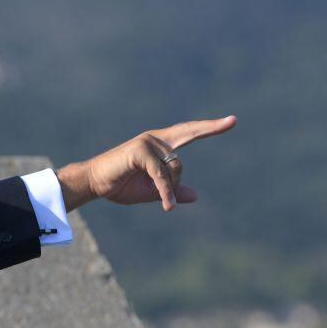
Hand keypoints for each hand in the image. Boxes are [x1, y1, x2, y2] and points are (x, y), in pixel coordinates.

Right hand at [56, 116, 236, 211]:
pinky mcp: (140, 151)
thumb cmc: (120, 185)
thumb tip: (195, 196)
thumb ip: (172, 190)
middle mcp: (156, 139)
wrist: (93, 183)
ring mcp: (148, 142)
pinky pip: (162, 175)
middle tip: (233, 121)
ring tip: (160, 199)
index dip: (209, 128)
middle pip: (189, 134)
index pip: (188, 133)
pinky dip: (166, 192)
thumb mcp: (152, 191)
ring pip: (176, 167)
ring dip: (171, 188)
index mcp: (159, 145)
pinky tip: (168, 206)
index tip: (230, 121)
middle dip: (211, 127)